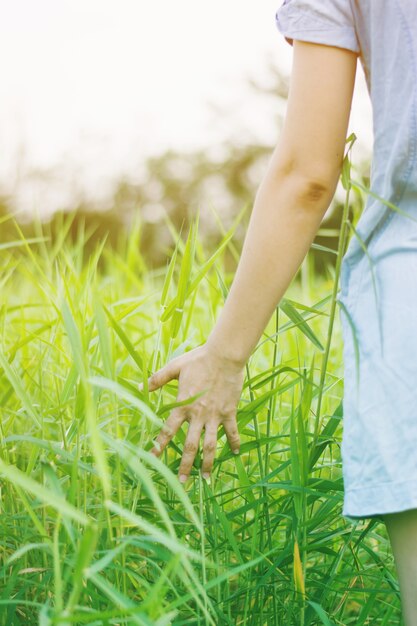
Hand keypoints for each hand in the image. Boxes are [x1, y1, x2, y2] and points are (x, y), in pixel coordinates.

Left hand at [139, 343, 245, 482]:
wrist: (224, 355)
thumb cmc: (198, 359)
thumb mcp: (175, 367)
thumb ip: (158, 378)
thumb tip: (140, 387)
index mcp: (183, 405)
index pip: (168, 430)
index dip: (159, 446)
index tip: (151, 459)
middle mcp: (198, 415)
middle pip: (190, 446)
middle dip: (184, 465)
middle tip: (180, 481)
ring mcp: (215, 415)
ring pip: (211, 445)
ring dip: (207, 463)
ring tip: (205, 478)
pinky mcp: (229, 412)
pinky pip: (232, 432)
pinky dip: (235, 443)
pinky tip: (236, 454)